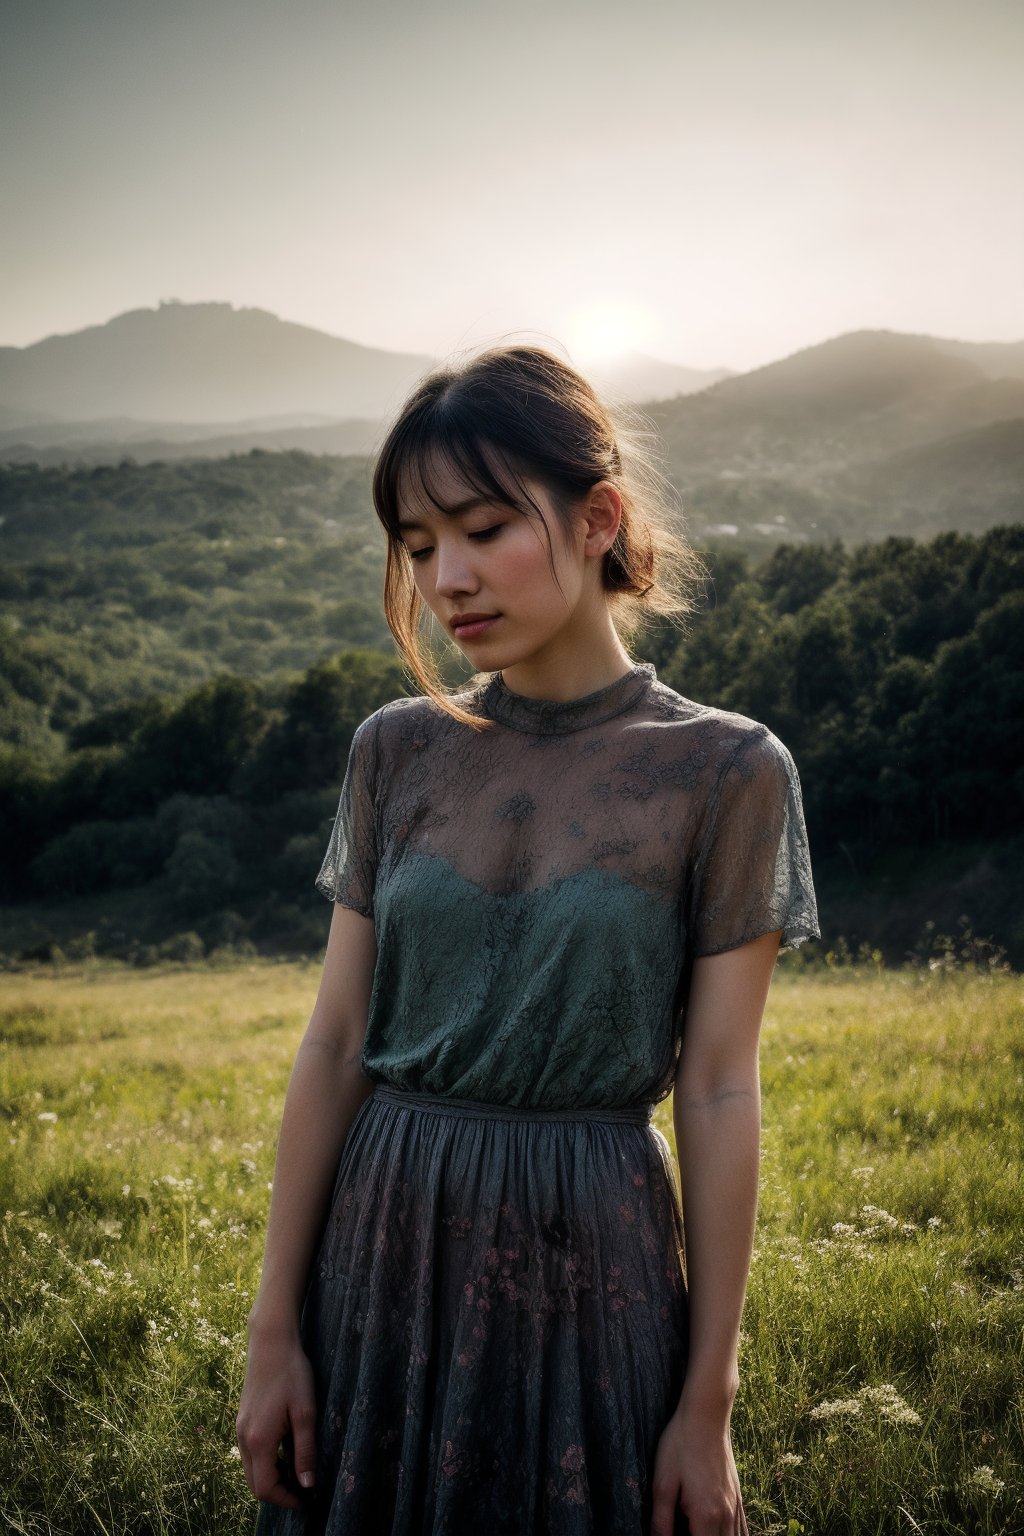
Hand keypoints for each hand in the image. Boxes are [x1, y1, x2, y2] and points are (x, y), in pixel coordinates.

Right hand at [236, 1325, 317, 1510]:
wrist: (270, 1342)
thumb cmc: (292, 1373)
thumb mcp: (305, 1412)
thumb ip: (305, 1451)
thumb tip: (307, 1485)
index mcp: (258, 1440)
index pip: (266, 1488)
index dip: (286, 1500)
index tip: (307, 1501)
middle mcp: (243, 1439)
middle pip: (255, 1484)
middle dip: (279, 1493)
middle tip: (304, 1490)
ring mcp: (240, 1429)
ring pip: (251, 1469)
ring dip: (272, 1477)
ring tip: (298, 1470)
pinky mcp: (243, 1420)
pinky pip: (250, 1453)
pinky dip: (266, 1462)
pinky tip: (286, 1450)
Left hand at [649, 1404, 748, 1535]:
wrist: (706, 1415)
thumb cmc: (681, 1444)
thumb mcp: (663, 1481)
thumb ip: (661, 1519)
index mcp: (706, 1515)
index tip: (672, 1535)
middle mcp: (726, 1516)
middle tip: (683, 1528)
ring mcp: (735, 1507)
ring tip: (696, 1528)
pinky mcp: (738, 1497)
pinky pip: (743, 1530)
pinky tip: (716, 1531)